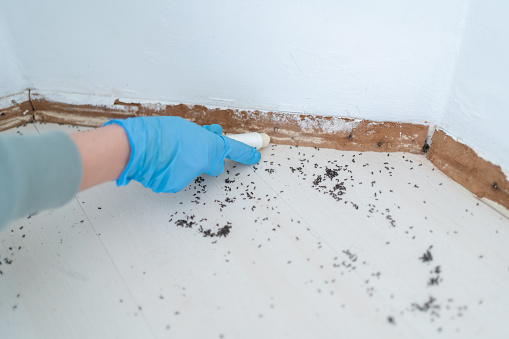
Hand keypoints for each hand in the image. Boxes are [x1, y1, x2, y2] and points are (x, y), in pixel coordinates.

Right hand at [104, 116, 260, 192]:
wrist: (138, 147)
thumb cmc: (158, 132)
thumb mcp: (185, 127)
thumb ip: (200, 137)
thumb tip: (206, 140)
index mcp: (210, 145)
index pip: (234, 150)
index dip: (247, 152)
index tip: (256, 155)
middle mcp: (204, 163)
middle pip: (212, 165)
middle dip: (204, 158)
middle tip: (188, 150)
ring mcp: (190, 177)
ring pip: (191, 172)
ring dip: (183, 165)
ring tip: (166, 153)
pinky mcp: (175, 186)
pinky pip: (176, 179)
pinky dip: (169, 173)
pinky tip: (160, 163)